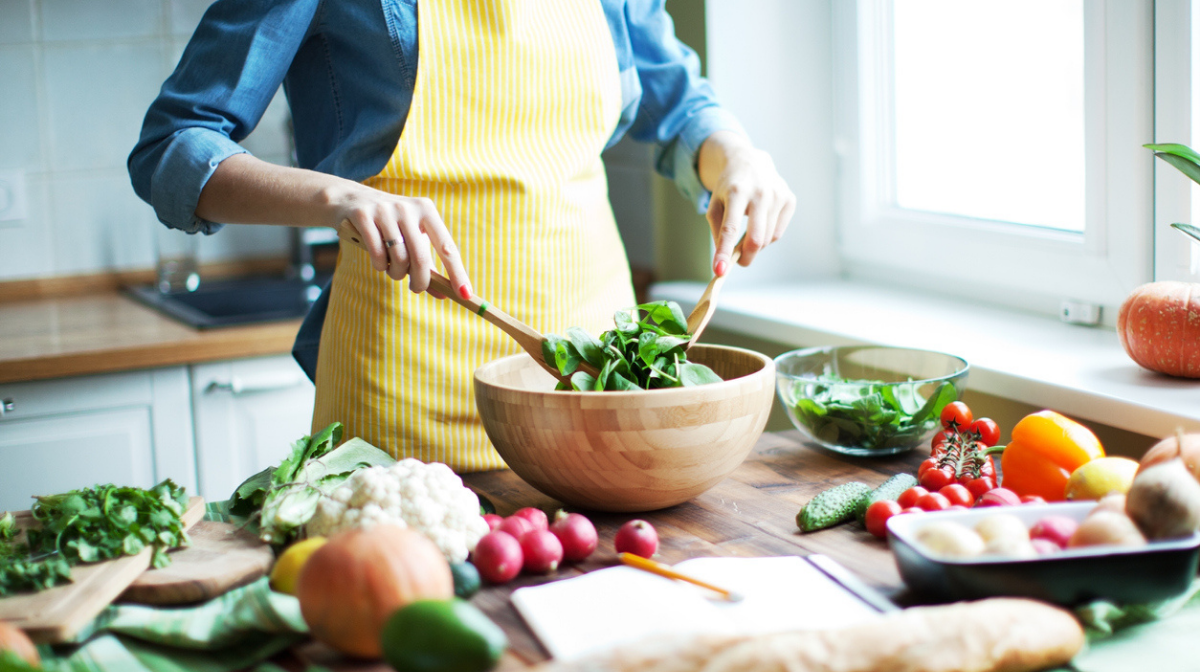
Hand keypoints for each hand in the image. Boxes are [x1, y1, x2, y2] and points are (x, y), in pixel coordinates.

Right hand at [328, 182, 472, 298]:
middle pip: (421, 257)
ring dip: (396, 273)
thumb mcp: (410, 238)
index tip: (466, 294)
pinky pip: (376, 253)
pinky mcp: (364, 216)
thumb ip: (427, 265)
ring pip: (398, 258)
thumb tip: (444, 294)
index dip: (457, 272)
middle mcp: (408, 208)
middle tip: (416, 289)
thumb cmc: (388, 225)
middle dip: (420, 281)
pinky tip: (378, 263)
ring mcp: (385, 210)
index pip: (447, 246)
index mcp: (426, 210)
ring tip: (392, 271)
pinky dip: (379, 266)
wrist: (347, 200)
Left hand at [698, 131, 795, 275]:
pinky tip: (760, 223)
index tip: (719, 272)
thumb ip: (717, 231)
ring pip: (767, 238)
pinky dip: (767, 236)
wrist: (749, 161)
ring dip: (755, 245)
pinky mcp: (789, 199)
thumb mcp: (715, 205)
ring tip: (747, 233)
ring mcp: (778, 195)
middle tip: (738, 262)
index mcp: (736, 192)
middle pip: (755, 238)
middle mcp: (760, 193)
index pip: (730, 228)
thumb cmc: (729, 188)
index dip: (725, 252)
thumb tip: (725, 260)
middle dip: (745, 257)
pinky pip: (778, 233)